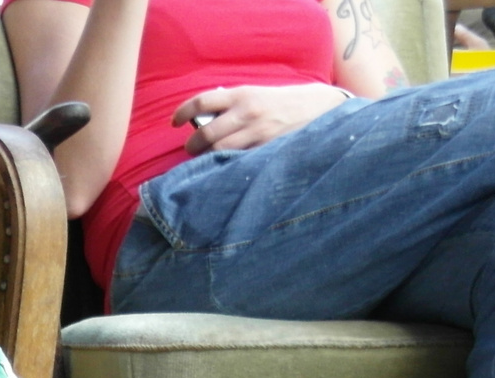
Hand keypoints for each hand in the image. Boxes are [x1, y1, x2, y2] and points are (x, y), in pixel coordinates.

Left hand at [172, 84, 348, 154]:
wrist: (320, 106)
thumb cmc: (281, 102)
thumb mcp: (255, 94)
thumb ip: (231, 105)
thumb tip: (202, 120)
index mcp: (241, 95)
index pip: (201, 101)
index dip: (182, 113)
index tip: (174, 123)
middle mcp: (247, 112)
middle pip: (206, 134)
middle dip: (193, 145)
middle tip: (192, 148)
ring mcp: (258, 132)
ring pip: (220, 151)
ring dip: (208, 158)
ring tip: (207, 158)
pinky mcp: (268, 148)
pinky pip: (239, 161)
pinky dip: (228, 165)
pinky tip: (226, 166)